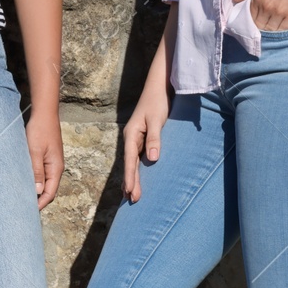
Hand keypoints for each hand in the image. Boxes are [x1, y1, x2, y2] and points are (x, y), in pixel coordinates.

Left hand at [26, 110, 63, 210]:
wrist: (44, 113)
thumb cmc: (40, 130)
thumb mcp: (35, 151)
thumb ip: (36, 171)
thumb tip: (37, 191)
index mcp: (56, 168)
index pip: (50, 193)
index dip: (40, 204)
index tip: (28, 211)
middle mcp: (56, 167)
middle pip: (48, 190)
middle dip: (37, 200)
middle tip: (23, 208)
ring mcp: (51, 163)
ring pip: (44, 182)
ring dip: (35, 190)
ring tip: (21, 198)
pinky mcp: (46, 158)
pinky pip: (41, 174)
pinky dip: (34, 181)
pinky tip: (24, 182)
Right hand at [122, 76, 170, 201]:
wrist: (158, 87)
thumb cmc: (157, 102)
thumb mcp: (157, 120)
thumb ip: (155, 139)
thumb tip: (152, 159)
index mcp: (131, 135)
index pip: (130, 160)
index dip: (130, 177)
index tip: (130, 191)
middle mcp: (131, 139)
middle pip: (130, 164)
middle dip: (130, 182)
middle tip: (132, 199)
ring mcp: (135, 139)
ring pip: (132, 163)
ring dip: (132, 178)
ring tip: (131, 195)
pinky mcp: (142, 138)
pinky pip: (137, 158)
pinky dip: (136, 170)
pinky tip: (137, 179)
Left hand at [232, 0, 287, 31]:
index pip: (251, 17)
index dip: (254, 19)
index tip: (260, 18)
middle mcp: (267, 6)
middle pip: (260, 25)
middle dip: (262, 25)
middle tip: (269, 23)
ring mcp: (280, 12)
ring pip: (272, 29)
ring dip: (273, 28)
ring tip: (277, 24)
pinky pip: (285, 29)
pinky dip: (284, 29)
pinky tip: (286, 23)